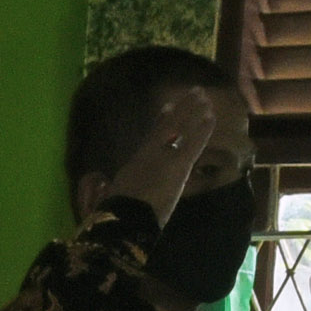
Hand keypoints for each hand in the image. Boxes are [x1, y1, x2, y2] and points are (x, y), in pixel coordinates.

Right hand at [112, 85, 223, 226]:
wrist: (126, 218)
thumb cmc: (116, 209)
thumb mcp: (111, 193)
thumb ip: (108, 185)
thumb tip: (100, 183)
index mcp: (137, 160)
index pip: (153, 135)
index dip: (162, 119)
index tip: (168, 106)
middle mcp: (152, 153)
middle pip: (170, 126)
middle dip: (182, 108)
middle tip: (194, 93)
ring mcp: (166, 157)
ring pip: (182, 128)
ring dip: (194, 111)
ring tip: (205, 96)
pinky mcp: (178, 165)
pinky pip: (193, 142)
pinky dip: (202, 129)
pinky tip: (210, 116)